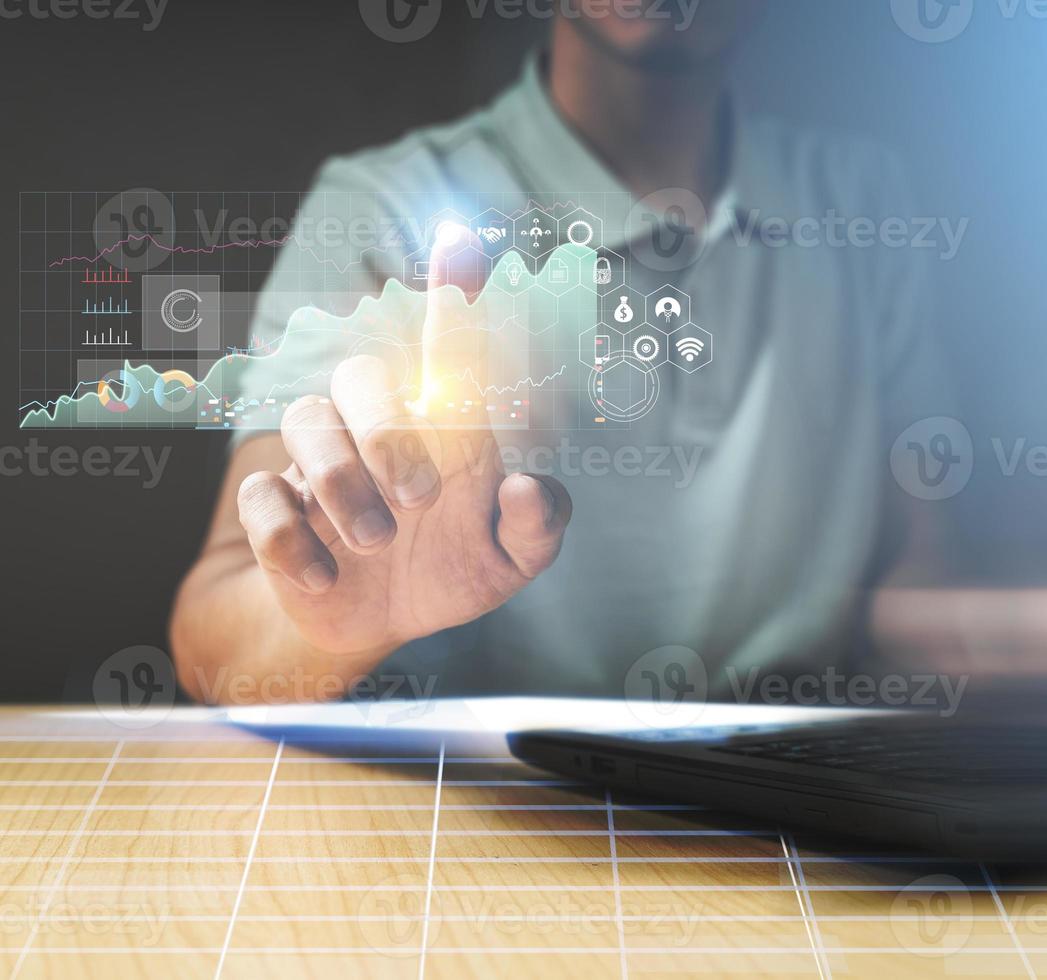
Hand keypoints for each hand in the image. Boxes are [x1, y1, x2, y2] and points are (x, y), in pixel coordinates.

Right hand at [235, 223, 570, 653]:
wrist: (378, 627)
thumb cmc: (455, 568)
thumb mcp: (511, 561)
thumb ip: (537, 526)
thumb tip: (528, 486)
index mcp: (447, 429)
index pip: (451, 350)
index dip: (454, 293)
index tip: (462, 242)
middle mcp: (380, 430)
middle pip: (362, 373)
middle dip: (388, 430)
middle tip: (423, 497)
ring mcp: (322, 466)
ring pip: (304, 418)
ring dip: (338, 481)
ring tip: (378, 543)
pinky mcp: (278, 511)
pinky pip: (259, 496)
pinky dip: (289, 540)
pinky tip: (326, 578)